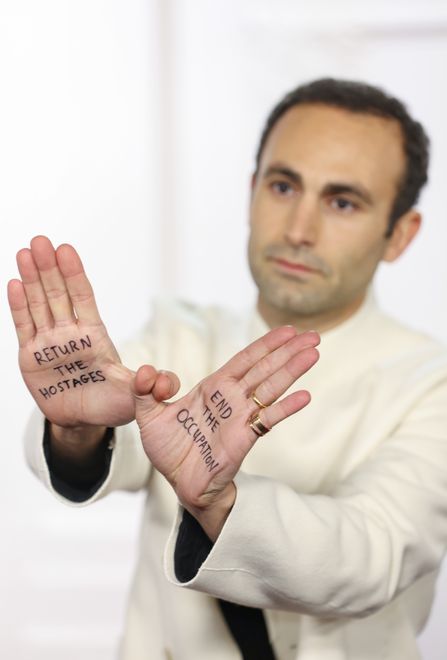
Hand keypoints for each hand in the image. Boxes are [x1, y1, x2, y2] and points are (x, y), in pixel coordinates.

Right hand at [8, 236, 135, 427]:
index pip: (84, 298)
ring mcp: (50, 343)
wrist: (83, 422)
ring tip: (25, 252)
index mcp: (95, 336)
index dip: (75, 275)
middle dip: (49, 268)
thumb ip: (147, 386)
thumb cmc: (110, 403)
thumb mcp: (133, 396)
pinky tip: (14, 284)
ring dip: (31, 279)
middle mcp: (71, 333)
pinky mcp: (31, 357)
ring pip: (39, 305)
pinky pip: (25, 328)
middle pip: (59, 294)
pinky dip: (19, 307)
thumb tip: (160, 380)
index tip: (67, 250)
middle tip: (40, 241)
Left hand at [133, 326, 319, 536]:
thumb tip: (146, 371)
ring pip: (271, 387)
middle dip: (288, 351)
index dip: (266, 344)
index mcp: (214, 387)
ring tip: (313, 353)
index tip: (288, 330)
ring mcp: (241, 418)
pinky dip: (286, 408)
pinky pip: (267, 420)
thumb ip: (145, 390)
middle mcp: (232, 399)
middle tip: (313, 335)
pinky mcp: (244, 438)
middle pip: (265, 368)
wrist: (178, 483)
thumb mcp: (148, 416)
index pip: (245, 360)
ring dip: (292, 370)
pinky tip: (304, 396)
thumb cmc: (169, 449)